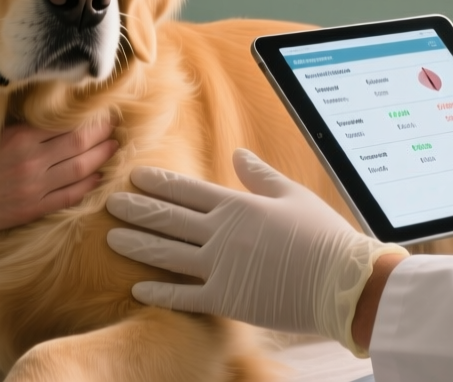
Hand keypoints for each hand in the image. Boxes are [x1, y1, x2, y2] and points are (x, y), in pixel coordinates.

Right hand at [0, 120, 118, 234]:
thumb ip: (25, 127)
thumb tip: (57, 115)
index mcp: (20, 138)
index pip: (66, 125)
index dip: (90, 120)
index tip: (103, 113)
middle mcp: (30, 162)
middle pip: (79, 145)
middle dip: (102, 135)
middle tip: (115, 128)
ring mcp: (32, 188)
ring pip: (79, 170)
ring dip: (100, 158)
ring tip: (113, 148)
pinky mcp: (31, 210)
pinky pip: (68, 197)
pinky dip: (87, 186)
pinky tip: (97, 177)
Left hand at [105, 149, 404, 356]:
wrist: (343, 280)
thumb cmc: (323, 235)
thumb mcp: (292, 195)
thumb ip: (259, 176)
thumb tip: (237, 154)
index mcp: (238, 205)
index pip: (187, 189)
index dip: (158, 183)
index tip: (134, 176)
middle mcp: (222, 233)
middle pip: (168, 218)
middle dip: (136, 209)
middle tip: (109, 203)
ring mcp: (220, 266)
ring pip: (167, 252)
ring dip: (137, 243)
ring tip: (111, 237)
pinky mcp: (226, 298)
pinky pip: (184, 295)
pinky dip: (159, 291)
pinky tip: (136, 286)